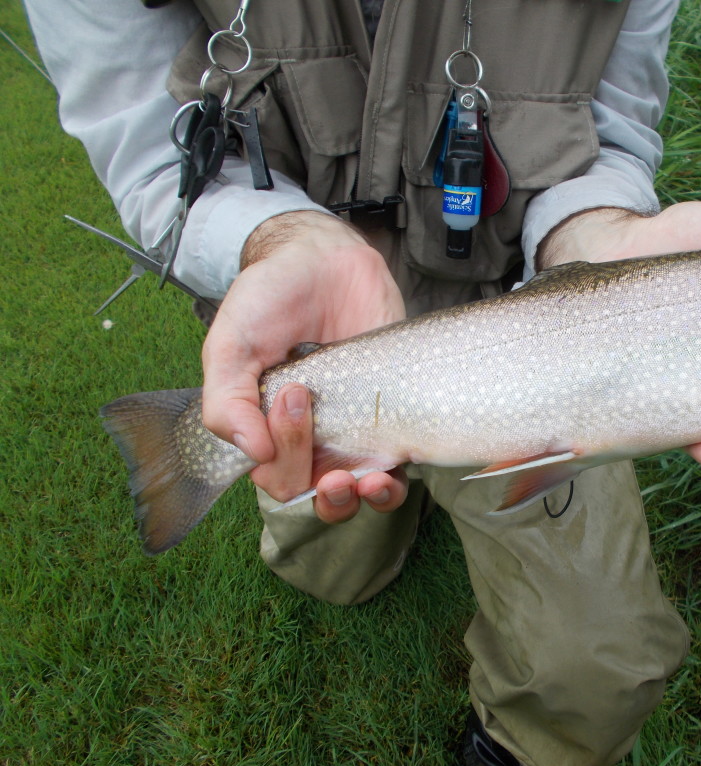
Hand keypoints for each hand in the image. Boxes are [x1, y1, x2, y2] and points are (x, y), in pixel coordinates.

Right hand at [201, 211, 408, 521]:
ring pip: (362, 491)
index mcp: (269, 431)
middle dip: (326, 493)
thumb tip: (253, 453)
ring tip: (370, 480)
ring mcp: (357, 427)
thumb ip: (225, 400)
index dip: (284, 461)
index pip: (276, 479)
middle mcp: (314, 438)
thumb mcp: (231, 344)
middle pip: (319, 496)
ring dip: (366, 499)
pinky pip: (402, 463)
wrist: (322, 258)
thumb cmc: (270, 300)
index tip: (290, 398)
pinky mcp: (395, 411)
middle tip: (327, 447)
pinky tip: (394, 465)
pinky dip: (398, 478)